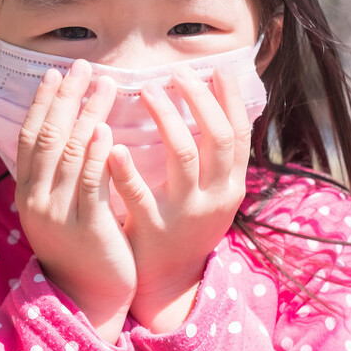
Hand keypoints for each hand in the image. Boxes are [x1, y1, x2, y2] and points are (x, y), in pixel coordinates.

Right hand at [14, 60, 135, 343]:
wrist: (87, 297)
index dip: (42, 102)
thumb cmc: (80, 246)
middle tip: (82, 66)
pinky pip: (89, 184)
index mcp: (28, 190)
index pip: (30, 135)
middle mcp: (36, 198)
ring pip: (69, 153)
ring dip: (87, 114)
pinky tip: (107, 130)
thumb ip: (59, 173)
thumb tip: (69, 128)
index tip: (56, 72)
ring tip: (105, 84)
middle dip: (65, 97)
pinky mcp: (86, 228)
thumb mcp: (58, 207)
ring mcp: (58, 213)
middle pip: (47, 136)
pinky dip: (96, 154)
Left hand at [109, 64, 251, 332]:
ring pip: (182, 155)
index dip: (228, 98)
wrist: (169, 283)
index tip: (215, 67)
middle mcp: (215, 196)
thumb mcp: (212, 193)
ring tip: (147, 90)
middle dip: (198, 99)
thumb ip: (214, 156)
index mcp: (230, 185)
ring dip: (165, 118)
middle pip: (216, 137)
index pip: (239, 132)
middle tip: (176, 72)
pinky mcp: (152, 228)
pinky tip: (112, 145)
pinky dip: (126, 168)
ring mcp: (184, 212)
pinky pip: (139, 194)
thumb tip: (218, 101)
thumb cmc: (185, 225)